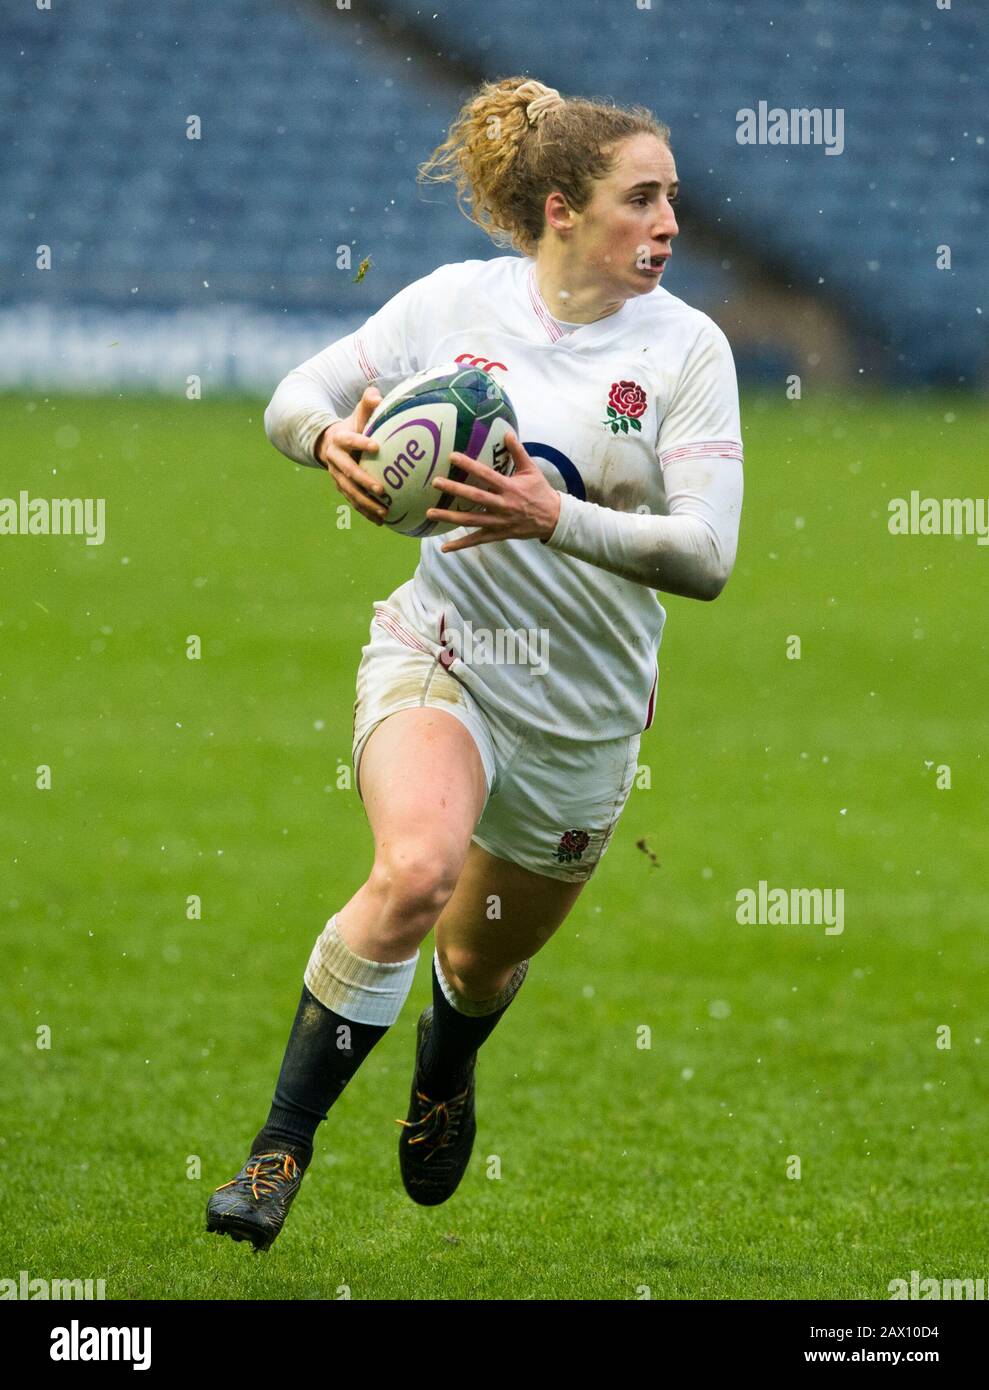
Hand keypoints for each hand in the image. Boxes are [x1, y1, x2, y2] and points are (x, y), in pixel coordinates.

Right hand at [314, 387, 387, 524]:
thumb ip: (367, 404)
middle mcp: (335, 460)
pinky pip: (353, 502)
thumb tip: (377, 394)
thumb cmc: (352, 426)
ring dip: (366, 503)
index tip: (376, 446)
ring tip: (384, 512)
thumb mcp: (357, 414)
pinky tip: (381, 522)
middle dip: (364, 482)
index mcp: (339, 439)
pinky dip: (366, 512)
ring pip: (350, 492)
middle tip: (382, 490)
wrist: (329, 443)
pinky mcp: (341, 487)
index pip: (349, 441)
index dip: (360, 443)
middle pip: (348, 473)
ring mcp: (336, 476)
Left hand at [427, 430, 560, 552]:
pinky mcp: (498, 535)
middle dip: (455, 489)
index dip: (469, 465)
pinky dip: (460, 544)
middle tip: (436, 482)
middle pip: (475, 497)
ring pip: (471, 520)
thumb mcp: (531, 470)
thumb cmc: (540, 492)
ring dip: (450, 518)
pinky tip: (444, 548)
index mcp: (510, 488)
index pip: (486, 474)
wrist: (553, 519)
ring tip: (430, 513)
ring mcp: (499, 522)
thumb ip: (518, 452)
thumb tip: (507, 433)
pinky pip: (476, 540)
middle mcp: (503, 505)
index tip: (452, 456)